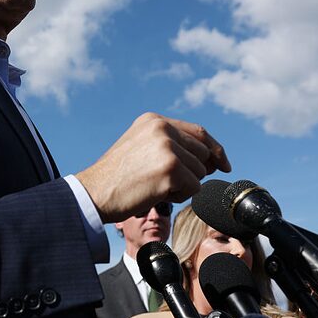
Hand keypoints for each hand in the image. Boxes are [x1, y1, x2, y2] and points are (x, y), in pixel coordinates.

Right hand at [75, 112, 229, 222]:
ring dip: (183, 185)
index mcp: (154, 121)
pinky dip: (179, 196)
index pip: (197, 132)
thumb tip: (214, 159)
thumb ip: (170, 144)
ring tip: (154, 185)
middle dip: (194, 171)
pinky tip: (156, 193)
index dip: (214, 149)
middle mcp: (162, 129)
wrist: (94, 192)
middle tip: (166, 181)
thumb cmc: (116, 176)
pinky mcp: (171, 170)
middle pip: (203, 153)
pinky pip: (194, 188)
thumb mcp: (140, 146)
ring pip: (200, 172)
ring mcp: (167, 148)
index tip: (223, 163)